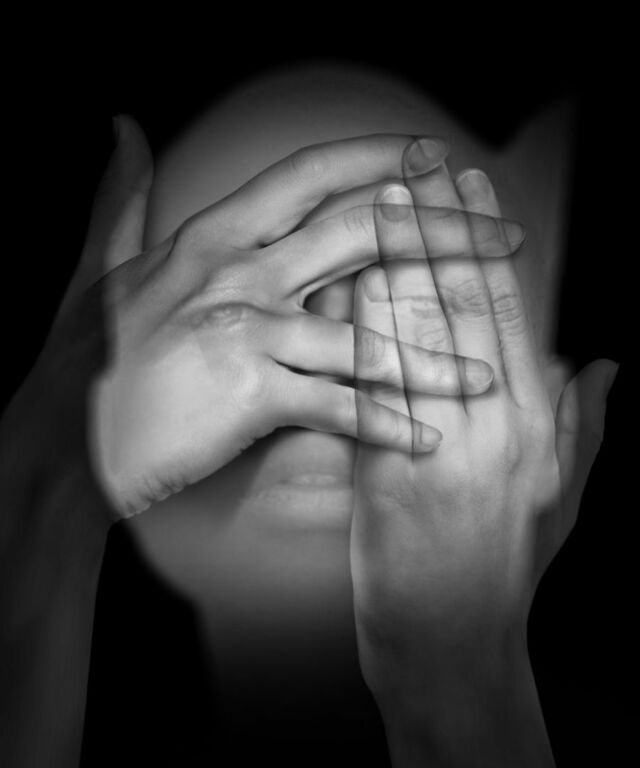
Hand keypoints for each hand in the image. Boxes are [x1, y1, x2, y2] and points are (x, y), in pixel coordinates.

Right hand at [37, 119, 506, 518]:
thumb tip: (123, 128)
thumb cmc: (94, 354)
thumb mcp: (106, 265)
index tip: (434, 158)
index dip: (379, 159)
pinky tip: (427, 438)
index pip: (311, 175)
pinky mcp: (250, 391)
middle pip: (364, 232)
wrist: (65, 434)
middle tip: (506, 241)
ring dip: (436, 351)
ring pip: (365, 329)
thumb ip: (124, 197)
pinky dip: (385, 423)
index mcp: (214, 232)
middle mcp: (238, 268)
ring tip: (487, 372)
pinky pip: (337, 404)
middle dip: (444, 234)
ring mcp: (246, 328)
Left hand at [350, 150, 617, 764]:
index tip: (465, 185)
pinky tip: (341, 275)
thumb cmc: (505, 564)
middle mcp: (491, 421)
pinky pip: (369, 382)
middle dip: (437, 224)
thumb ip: (585, 422)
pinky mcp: (384, 467)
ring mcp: (437, 442)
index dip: (482, 240)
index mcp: (534, 419)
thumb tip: (601, 360)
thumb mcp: (563, 495)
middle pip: (460, 303)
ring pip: (415, 329)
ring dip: (393, 255)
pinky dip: (356, 323)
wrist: (449, 637)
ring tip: (378, 194)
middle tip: (416, 159)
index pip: (506, 306)